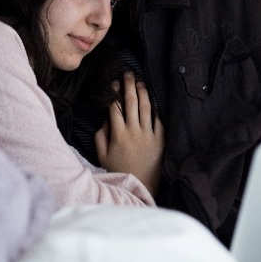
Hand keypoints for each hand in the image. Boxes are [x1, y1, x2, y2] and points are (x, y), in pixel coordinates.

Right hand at [95, 71, 163, 195]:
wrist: (140, 187)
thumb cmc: (119, 172)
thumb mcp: (102, 156)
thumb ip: (100, 136)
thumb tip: (104, 121)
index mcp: (118, 134)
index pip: (115, 107)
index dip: (114, 94)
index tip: (113, 84)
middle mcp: (134, 132)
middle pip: (131, 102)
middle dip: (129, 86)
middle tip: (128, 74)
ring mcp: (149, 135)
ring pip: (146, 108)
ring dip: (143, 93)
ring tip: (140, 82)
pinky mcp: (160, 140)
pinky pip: (158, 120)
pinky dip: (155, 109)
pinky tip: (152, 101)